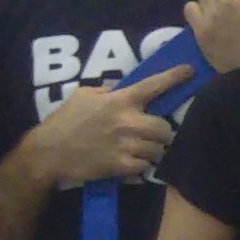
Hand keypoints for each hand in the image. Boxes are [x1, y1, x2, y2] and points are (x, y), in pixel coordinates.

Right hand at [14, 62, 191, 191]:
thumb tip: (122, 88)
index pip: (153, 85)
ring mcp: (126, 144)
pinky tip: (129, 163)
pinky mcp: (122, 165)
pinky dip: (140, 166)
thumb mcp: (83, 95)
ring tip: (139, 151)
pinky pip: (145, 167)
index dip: (174, 77)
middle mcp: (127, 121)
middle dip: (162, 133)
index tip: (190, 72)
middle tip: (152, 136)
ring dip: (152, 151)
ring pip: (158, 150)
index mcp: (119, 100)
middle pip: (165, 127)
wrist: (49, 152)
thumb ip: (107, 91)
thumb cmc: (64, 121)